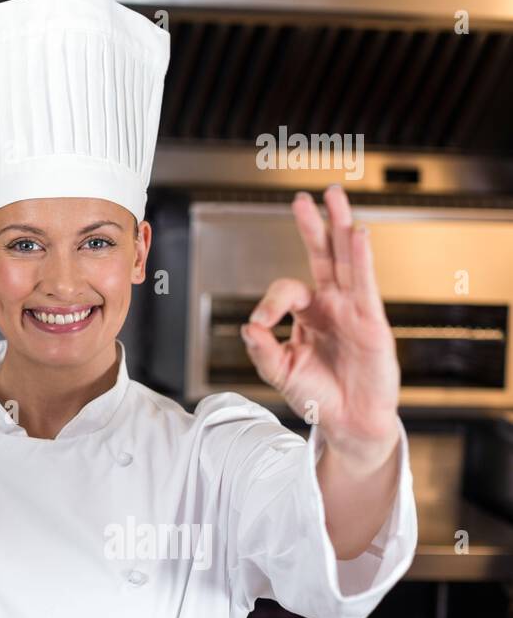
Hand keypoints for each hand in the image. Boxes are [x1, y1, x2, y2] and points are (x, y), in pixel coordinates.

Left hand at [241, 185, 400, 466]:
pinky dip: (360, 258)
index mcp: (307, 313)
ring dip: (339, 226)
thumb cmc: (317, 395)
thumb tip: (247, 327)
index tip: (261, 326)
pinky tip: (357, 233)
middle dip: (314, 226)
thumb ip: (262, 350)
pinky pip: (365, 283)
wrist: (348, 421)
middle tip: (304, 198)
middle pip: (322, 256)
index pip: (286, 289)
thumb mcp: (280, 372)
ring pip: (346, 260)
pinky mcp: (371, 321)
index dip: (269, 303)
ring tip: (335, 196)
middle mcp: (331, 305)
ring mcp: (352, 309)